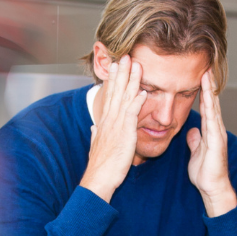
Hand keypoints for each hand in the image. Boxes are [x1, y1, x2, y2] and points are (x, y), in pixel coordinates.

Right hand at [80, 57, 146, 202]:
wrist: (99, 179)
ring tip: (136, 65)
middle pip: (115, 91)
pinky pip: (132, 114)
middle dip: (121, 73)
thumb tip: (93, 126)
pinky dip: (137, 101)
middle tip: (126, 56)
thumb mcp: (95, 146)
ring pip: (124, 98)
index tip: (115, 66)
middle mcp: (109, 120)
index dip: (113, 80)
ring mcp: (116, 125)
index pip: (109, 96)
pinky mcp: (124, 134)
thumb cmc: (100, 166)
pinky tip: (143, 91)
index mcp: (103, 122)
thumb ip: (95, 134)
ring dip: (131, 81)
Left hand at [186, 70, 236, 216]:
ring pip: (214, 107)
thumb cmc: (205, 173)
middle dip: (209, 84)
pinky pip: (212, 119)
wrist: (213, 188)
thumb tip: (192, 132)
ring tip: (207, 74)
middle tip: (206, 66)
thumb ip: (195, 141)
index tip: (200, 76)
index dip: (204, 92)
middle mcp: (216, 129)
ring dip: (210, 90)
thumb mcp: (196, 153)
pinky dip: (211, 106)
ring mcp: (217, 134)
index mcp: (210, 131)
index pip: (207, 107)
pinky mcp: (216, 140)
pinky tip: (208, 95)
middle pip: (212, 103)